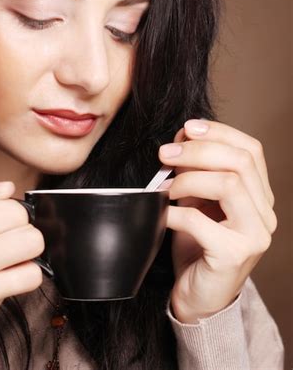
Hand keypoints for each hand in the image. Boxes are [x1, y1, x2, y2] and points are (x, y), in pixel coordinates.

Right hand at [0, 177, 43, 340]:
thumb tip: (6, 188)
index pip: (14, 211)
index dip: (12, 211)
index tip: (2, 217)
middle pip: (31, 238)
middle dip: (24, 233)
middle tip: (7, 237)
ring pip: (33, 267)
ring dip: (25, 259)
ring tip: (8, 257)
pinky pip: (19, 290)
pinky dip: (16, 280)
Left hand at [158, 119, 275, 323]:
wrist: (200, 295)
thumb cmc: (197, 245)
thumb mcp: (196, 201)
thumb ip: (194, 173)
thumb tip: (179, 140)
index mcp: (258, 196)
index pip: (251, 150)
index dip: (219, 132)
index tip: (186, 128)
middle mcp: (264, 214)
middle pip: (240, 162)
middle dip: (197, 151)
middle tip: (164, 154)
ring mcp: (254, 236)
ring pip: (229, 184)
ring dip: (187, 179)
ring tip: (165, 188)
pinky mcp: (233, 256)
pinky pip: (200, 222)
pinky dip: (173, 212)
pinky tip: (161, 214)